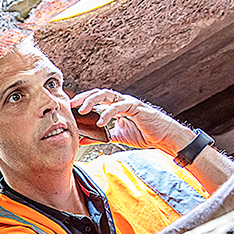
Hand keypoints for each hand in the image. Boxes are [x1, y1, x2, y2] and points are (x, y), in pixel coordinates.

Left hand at [70, 88, 192, 153]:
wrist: (163, 137)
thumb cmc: (143, 134)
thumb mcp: (116, 137)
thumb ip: (100, 137)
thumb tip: (82, 140)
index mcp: (115, 106)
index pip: (96, 99)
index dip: (83, 101)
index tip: (70, 108)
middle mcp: (120, 101)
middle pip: (98, 93)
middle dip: (83, 97)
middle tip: (71, 104)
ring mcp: (128, 102)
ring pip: (107, 95)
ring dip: (93, 101)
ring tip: (83, 110)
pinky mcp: (136, 107)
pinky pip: (119, 107)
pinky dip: (108, 113)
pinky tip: (100, 121)